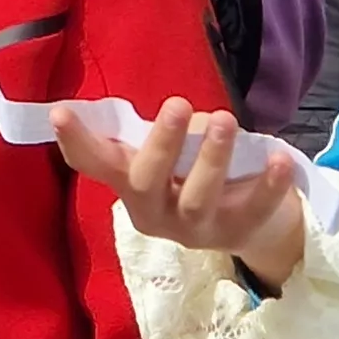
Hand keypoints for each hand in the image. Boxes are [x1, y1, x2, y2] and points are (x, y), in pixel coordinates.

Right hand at [53, 97, 307, 290]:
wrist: (252, 223)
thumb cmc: (196, 174)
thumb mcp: (169, 156)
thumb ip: (163, 136)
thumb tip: (186, 119)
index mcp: (130, 187)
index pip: (95, 165)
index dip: (76, 141)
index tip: (60, 112)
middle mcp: (155, 213)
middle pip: (146, 183)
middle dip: (161, 144)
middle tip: (178, 104)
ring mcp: (195, 230)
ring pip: (197, 198)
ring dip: (211, 158)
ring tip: (225, 121)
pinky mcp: (236, 234)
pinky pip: (252, 210)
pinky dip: (267, 185)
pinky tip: (278, 159)